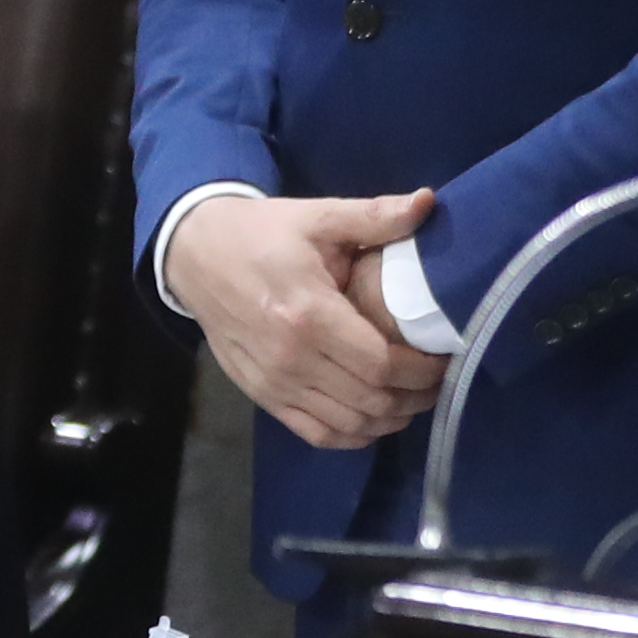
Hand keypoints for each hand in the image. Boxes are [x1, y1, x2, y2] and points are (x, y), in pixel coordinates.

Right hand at [166, 188, 442, 449]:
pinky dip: (353, 434)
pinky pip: (317, 433)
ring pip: (348, 424)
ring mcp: (273, 382)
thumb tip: (429, 202)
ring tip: (410, 397)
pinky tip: (372, 418)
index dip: (422, 372)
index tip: (445, 359)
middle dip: (415, 397)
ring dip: (389, 419)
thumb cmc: (261, 233)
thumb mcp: (317, 217)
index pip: (381, 365)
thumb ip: (374, 215)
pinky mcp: (261, 394)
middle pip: (371, 401)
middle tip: (437, 379)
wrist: (193, 253)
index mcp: (308, 314)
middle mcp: (291, 358)